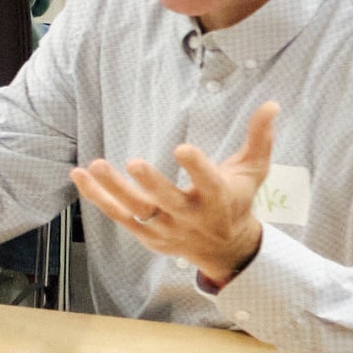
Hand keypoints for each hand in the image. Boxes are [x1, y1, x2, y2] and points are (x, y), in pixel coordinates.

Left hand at [71, 99, 275, 285]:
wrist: (225, 248)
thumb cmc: (236, 201)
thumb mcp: (252, 171)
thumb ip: (259, 138)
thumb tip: (272, 105)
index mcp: (218, 199)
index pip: (208, 183)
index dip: (197, 167)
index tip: (183, 149)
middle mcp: (190, 216)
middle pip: (167, 202)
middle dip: (151, 185)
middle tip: (134, 163)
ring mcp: (166, 228)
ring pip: (136, 210)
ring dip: (113, 189)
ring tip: (93, 165)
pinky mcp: (146, 235)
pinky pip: (118, 216)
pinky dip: (98, 198)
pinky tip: (80, 176)